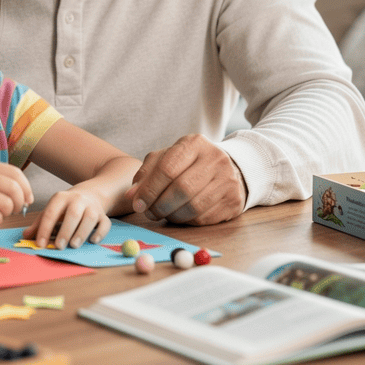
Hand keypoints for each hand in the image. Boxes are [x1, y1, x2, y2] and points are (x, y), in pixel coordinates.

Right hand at [0, 160, 32, 224]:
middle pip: (14, 189)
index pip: (15, 173)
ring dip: (9, 212)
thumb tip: (28, 197)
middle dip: (20, 203)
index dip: (27, 187)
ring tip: (1, 212)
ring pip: (6, 204)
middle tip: (16, 209)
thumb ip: (4, 181)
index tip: (28, 199)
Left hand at [24, 187, 110, 248]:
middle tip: (59, 246)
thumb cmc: (67, 206)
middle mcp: (77, 200)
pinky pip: (104, 223)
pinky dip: (100, 233)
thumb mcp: (52, 209)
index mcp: (61, 198)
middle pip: (73, 214)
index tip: (40, 244)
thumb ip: (39, 223)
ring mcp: (92, 207)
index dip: (44, 229)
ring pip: (89, 218)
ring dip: (82, 232)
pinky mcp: (103, 215)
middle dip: (65, 231)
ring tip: (73, 245)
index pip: (51, 213)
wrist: (91, 193)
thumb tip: (26, 236)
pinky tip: (92, 240)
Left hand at [124, 134, 247, 224]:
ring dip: (171, 215)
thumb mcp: (167, 158)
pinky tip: (179, 215)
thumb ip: (146, 173)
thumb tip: (132, 195)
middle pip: (181, 189)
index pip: (167, 168)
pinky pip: (204, 218)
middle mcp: (215, 159)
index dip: (149, 189)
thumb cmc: (188, 164)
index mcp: (194, 144)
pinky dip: (186, 221)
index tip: (137, 203)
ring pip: (193, 207)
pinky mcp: (233, 202)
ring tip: (162, 214)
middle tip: (148, 213)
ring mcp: (227, 181)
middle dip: (159, 205)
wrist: (229, 169)